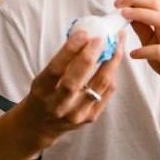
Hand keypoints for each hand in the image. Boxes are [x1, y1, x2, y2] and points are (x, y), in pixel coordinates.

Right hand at [16, 29, 123, 150]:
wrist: (42, 125)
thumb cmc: (44, 94)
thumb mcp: (43, 78)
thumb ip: (61, 62)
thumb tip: (85, 36)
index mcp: (42, 91)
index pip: (55, 69)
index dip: (69, 51)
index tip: (82, 34)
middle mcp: (58, 106)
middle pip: (75, 81)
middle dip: (89, 57)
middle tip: (101, 38)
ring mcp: (76, 114)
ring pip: (98, 86)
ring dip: (111, 62)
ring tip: (118, 43)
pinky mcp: (90, 117)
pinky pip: (107, 92)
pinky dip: (112, 73)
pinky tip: (115, 59)